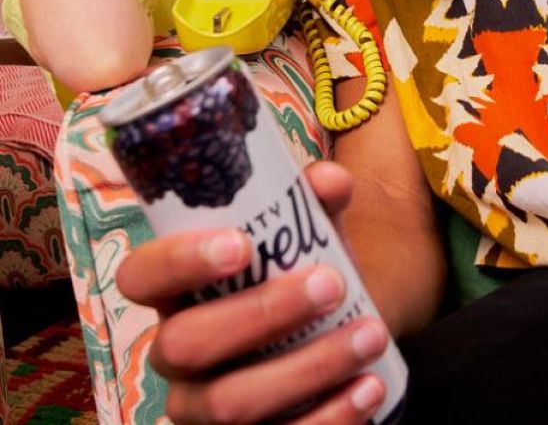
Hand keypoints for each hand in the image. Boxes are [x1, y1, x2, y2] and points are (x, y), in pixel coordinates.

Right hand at [117, 162, 390, 424]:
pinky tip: (369, 384)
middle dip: (261, 314)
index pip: (141, 275)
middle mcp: (175, 352)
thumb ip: (314, 202)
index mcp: (176, 290)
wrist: (330, 331)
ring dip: (309, 367)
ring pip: (231, 403)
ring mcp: (201, 408)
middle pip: (186, 344)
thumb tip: (330, 181)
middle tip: (329, 284)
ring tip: (370, 333)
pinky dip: (329, 417)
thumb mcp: (308, 232)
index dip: (177, 262)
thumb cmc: (301, 272)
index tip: (240, 244)